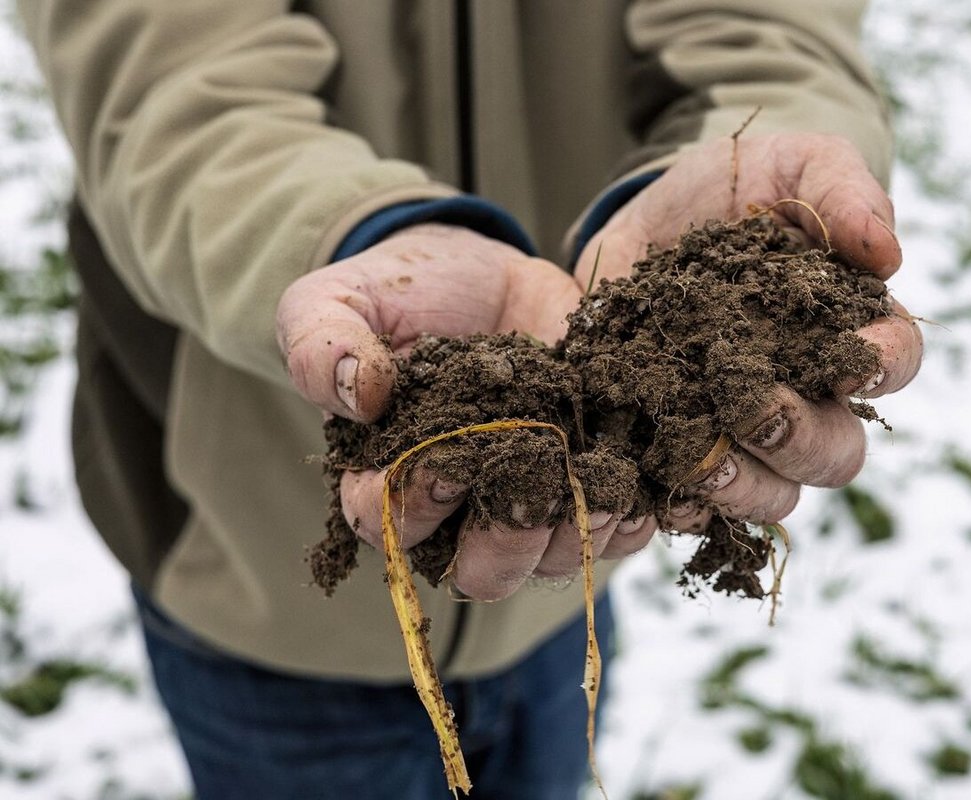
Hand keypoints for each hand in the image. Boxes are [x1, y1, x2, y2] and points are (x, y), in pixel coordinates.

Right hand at [277, 223, 657, 600]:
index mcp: (387, 479)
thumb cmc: (399, 295)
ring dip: (575, 535)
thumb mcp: (337, 299)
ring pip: (549, 560)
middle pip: (480, 570)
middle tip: (530, 487)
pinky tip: (635, 492)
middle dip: (506, 544)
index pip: (386, 526)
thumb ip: (320, 344)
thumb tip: (358, 392)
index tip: (439, 461)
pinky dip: (628, 520)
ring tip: (596, 486)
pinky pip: (613, 529)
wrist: (482, 273)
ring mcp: (528, 497)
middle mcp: (459, 509)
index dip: (409, 507)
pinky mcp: (584, 478)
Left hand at [576, 134, 923, 529]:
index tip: (854, 361)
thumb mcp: (791, 162)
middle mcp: (809, 394)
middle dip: (800, 436)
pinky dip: (683, 500)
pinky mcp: (685, 449)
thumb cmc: (736, 187)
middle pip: (837, 451)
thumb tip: (888, 252)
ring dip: (744, 483)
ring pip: (776, 493)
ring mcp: (748, 432)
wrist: (644, 216)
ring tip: (697, 453)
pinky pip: (700, 505)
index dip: (884, 367)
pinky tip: (655, 477)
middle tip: (755, 405)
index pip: (896, 361)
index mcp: (850, 328)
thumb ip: (843, 190)